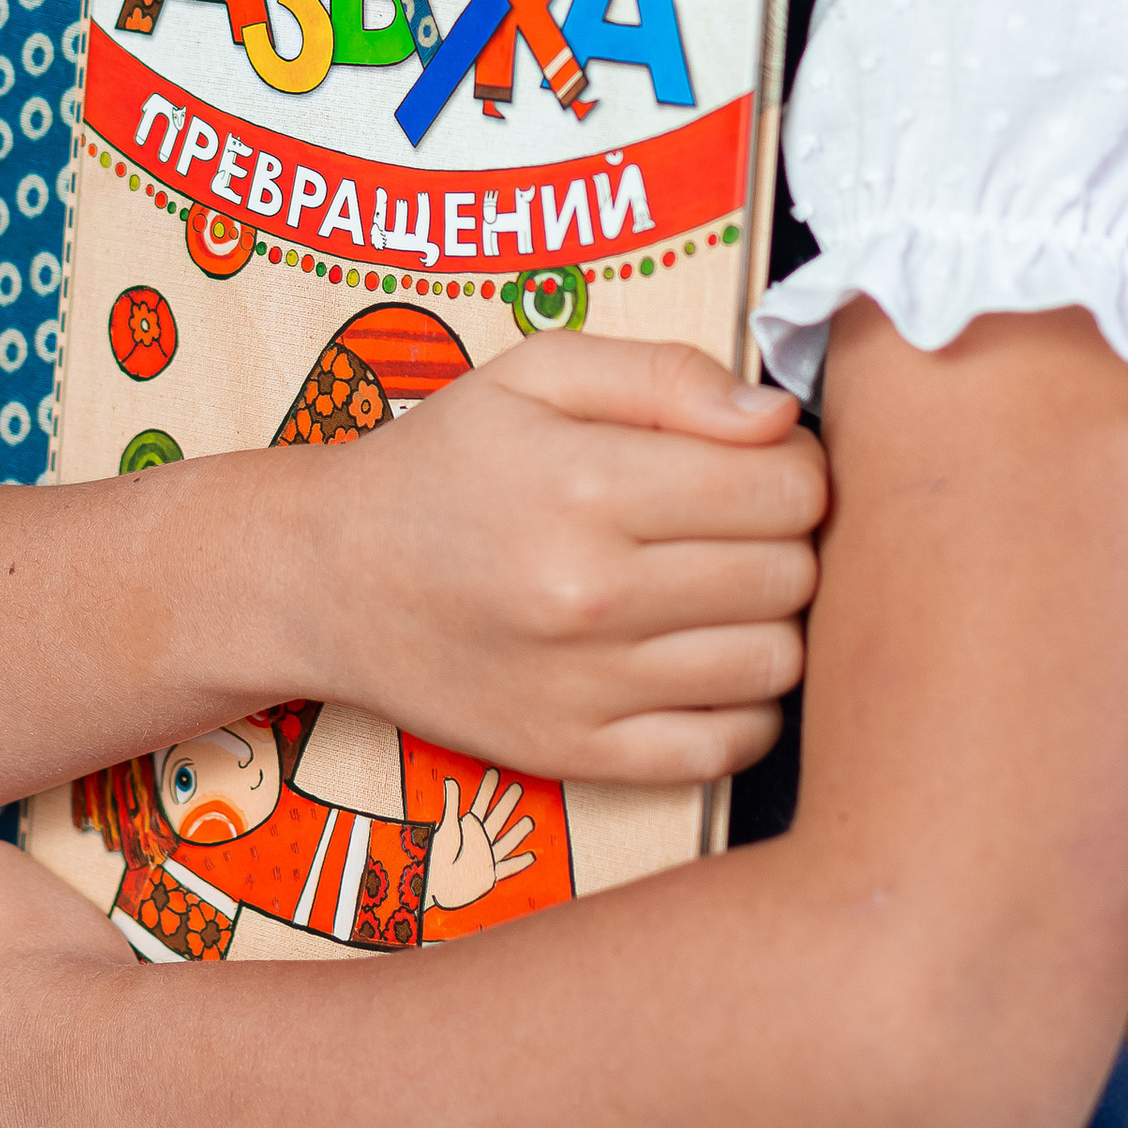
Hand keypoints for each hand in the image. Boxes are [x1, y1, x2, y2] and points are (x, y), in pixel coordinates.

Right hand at [295, 334, 822, 788]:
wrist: (328, 577)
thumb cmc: (443, 463)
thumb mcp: (534, 373)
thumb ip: (665, 375)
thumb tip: (777, 417)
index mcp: (589, 482)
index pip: (787, 487)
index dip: (798, 467)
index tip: (765, 465)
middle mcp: (592, 591)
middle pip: (792, 574)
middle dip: (792, 538)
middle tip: (744, 524)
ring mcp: (588, 685)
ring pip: (777, 663)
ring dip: (775, 621)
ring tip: (725, 589)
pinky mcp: (578, 755)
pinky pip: (729, 747)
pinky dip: (746, 707)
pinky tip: (705, 660)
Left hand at [424, 769, 535, 911]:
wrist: (435, 885)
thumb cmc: (438, 857)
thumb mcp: (446, 829)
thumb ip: (451, 805)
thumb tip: (450, 780)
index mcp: (467, 828)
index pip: (480, 804)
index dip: (487, 789)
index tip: (494, 772)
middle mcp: (479, 840)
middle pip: (496, 819)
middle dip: (506, 804)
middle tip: (518, 787)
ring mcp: (485, 856)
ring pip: (506, 841)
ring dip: (517, 832)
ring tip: (529, 821)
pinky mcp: (488, 874)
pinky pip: (506, 869)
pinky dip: (518, 864)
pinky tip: (531, 856)